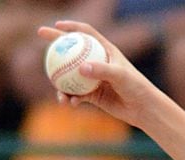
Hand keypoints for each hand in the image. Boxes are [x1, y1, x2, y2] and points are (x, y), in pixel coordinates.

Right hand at [37, 20, 156, 128]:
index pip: (86, 33)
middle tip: (40, 37)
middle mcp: (98, 63)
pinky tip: (70, 104)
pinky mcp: (93, 95)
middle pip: (72, 51)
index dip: (71, 27)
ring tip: (60, 94)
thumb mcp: (120, 76)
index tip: (56, 25)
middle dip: (55, 44)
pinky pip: (76, 94)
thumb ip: (101, 70)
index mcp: (106, 51)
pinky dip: (71, 98)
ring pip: (70, 76)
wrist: (144, 109)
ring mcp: (94, 79)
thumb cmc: (136, 88)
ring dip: (60, 83)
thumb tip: (80, 68)